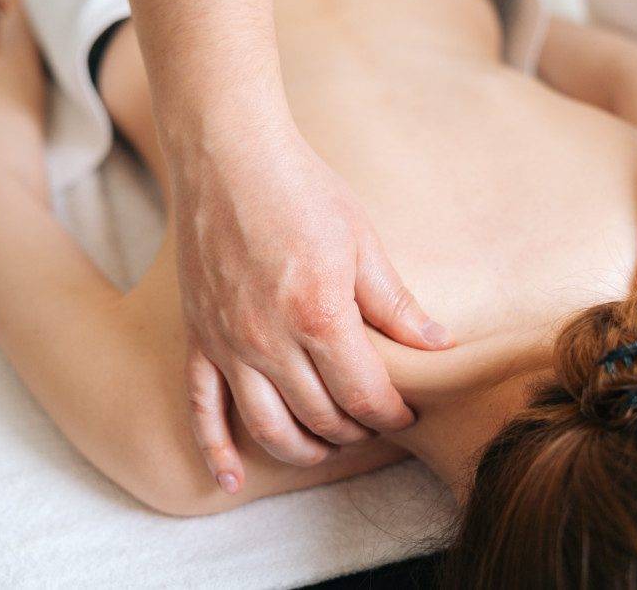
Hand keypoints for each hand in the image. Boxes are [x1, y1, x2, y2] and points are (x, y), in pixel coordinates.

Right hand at [172, 114, 453, 491]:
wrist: (229, 155)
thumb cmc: (303, 191)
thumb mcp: (363, 242)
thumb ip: (397, 304)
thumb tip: (438, 346)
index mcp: (319, 317)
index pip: (366, 395)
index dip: (394, 413)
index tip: (408, 412)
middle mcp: (269, 342)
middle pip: (323, 417)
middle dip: (358, 429)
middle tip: (375, 422)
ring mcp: (227, 344)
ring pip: (268, 427)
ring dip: (305, 449)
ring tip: (329, 447)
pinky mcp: (198, 338)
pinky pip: (201, 409)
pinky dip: (216, 451)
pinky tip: (233, 482)